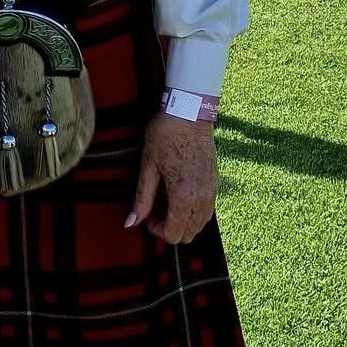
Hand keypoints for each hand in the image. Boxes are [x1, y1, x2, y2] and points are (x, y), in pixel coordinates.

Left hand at [125, 113, 219, 245]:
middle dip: (170, 227)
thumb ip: (142, 199)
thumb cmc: (165, 135)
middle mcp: (202, 197)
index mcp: (184, 196)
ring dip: (182, 220)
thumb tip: (130, 223)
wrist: (188, 112)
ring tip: (167, 199)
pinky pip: (207, 210)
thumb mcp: (148, 167)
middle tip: (156, 207)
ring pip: (200, 224)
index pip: (173, 234)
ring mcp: (212, 190)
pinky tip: (180, 193)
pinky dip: (193, 210)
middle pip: (189, 235)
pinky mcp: (216, 182)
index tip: (147, 214)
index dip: (156, 229)